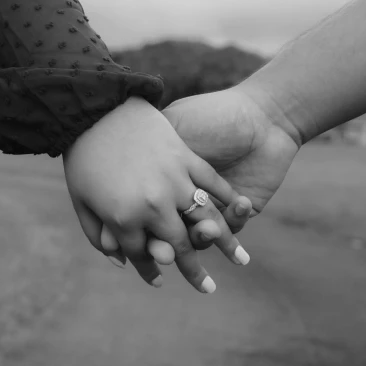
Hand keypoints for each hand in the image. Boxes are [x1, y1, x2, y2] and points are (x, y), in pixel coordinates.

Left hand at [62, 96, 251, 293]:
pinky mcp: (187, 156)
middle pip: (178, 246)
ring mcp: (173, 180)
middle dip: (194, 272)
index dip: (150, 270)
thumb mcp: (80, 201)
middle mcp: (153, 204)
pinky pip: (212, 184)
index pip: (143, 254)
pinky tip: (243, 213)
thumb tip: (119, 263)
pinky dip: (229, 201)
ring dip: (226, 243)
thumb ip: (97, 235)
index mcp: (123, 218)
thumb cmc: (81, 155)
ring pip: (206, 219)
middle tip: (208, 290)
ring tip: (242, 262)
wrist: (94, 105)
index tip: (160, 283)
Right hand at [98, 84, 298, 265]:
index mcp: (164, 183)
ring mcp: (213, 209)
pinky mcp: (240, 212)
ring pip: (201, 238)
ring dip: (204, 238)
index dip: (137, 232)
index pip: (144, 217)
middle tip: (168, 254)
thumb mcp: (175, 128)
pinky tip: (241, 202)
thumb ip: (148, 154)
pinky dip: (235, 219)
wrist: (259, 112)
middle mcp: (185, 200)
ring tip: (210, 229)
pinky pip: (233, 228)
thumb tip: (106, 184)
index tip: (133, 243)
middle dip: (167, 248)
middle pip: (170, 236)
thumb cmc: (210, 116)